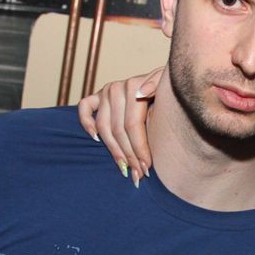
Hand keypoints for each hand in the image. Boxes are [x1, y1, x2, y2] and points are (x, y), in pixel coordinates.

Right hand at [77, 67, 163, 185]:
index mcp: (134, 85)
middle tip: (138, 174)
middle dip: (129, 155)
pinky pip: (84, 108)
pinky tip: (96, 139)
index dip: (139, 148)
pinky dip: (86, 123)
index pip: (132, 124)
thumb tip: (141, 94)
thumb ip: (157, 85)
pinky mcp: (98, 95)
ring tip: (124, 168)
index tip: (147, 168)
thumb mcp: (169, 84)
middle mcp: (117, 88)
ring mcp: (106, 92)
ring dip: (114, 150)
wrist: (169, 81)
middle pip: (118, 130)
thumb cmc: (171, 89)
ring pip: (103, 127)